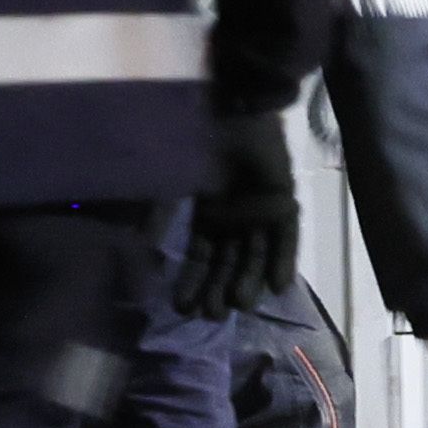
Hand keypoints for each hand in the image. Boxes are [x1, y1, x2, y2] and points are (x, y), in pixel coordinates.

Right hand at [170, 106, 299, 318]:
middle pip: (229, 263)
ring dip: (248, 280)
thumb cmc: (196, 143)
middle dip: (220, 289)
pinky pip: (286, 237)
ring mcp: (262, 213)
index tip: (182, 308)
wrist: (232, 111)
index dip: (192, 282)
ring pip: (256, 255)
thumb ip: (160, 213)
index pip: (202, 258)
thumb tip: (141, 245)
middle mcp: (236, 220)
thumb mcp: (172, 182)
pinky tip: (276, 286)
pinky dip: (283, 259)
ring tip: (239, 305)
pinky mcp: (285, 202)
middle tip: (211, 316)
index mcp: (209, 216)